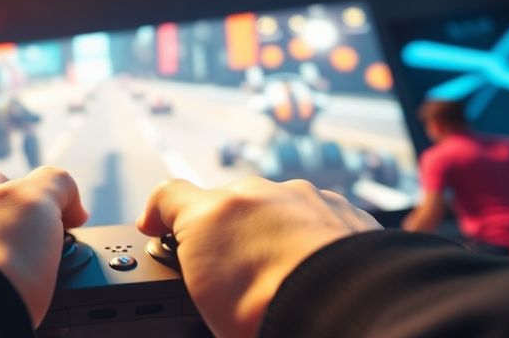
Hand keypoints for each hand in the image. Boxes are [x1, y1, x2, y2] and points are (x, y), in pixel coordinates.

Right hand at [137, 177, 380, 337]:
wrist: (351, 311)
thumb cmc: (271, 312)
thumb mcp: (204, 300)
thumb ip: (195, 264)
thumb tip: (193, 268)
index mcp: (213, 214)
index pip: (170, 197)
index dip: (159, 214)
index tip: (156, 227)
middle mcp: (257, 195)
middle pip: (227, 205)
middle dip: (226, 233)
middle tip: (233, 277)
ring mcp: (304, 198)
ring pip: (276, 209)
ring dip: (272, 234)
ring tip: (281, 279)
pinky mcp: (344, 210)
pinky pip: (317, 218)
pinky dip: (311, 239)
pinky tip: (313, 272)